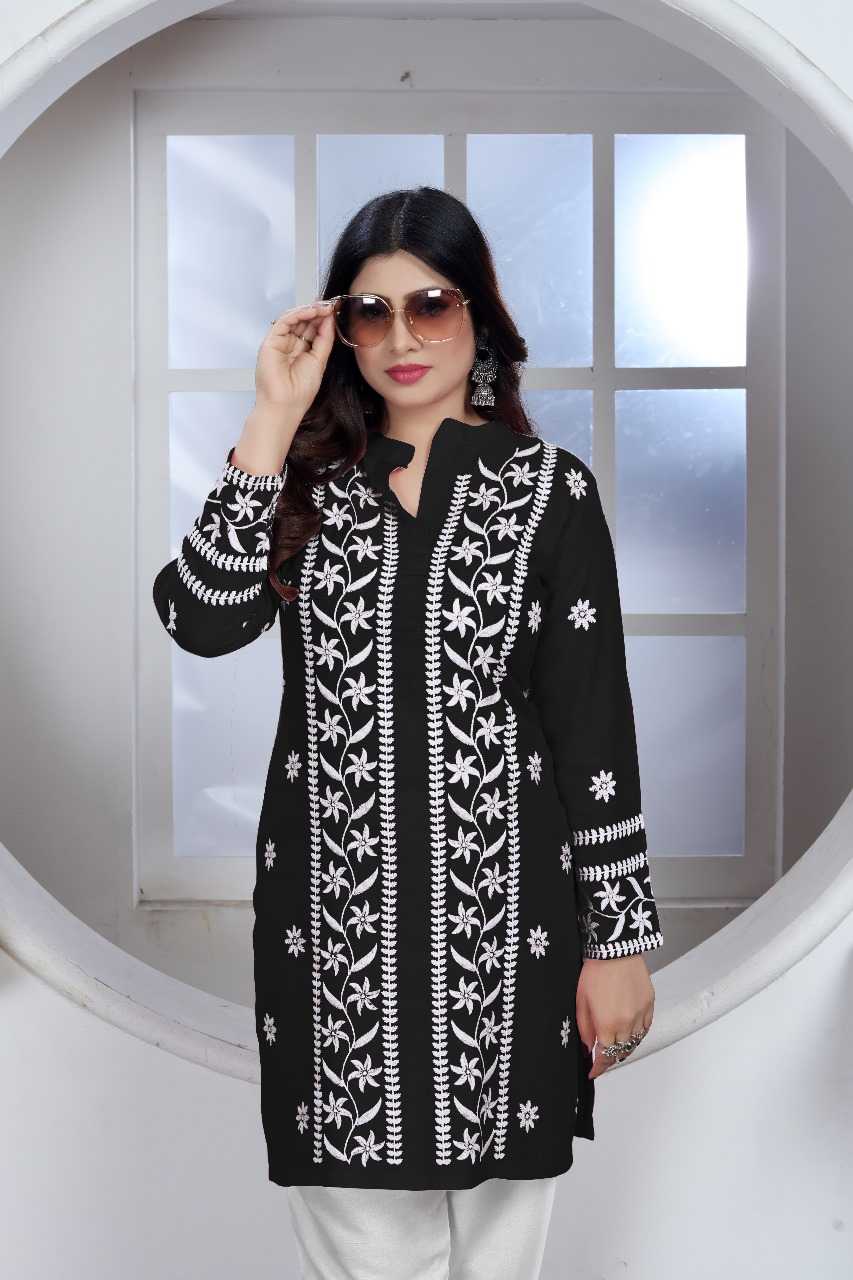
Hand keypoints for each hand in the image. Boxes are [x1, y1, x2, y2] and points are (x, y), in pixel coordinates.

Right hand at [255, 300, 336, 416]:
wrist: (286, 405)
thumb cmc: (300, 391)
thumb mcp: (319, 360)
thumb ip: (324, 339)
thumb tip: (329, 319)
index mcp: (301, 351)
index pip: (312, 329)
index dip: (323, 319)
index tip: (335, 310)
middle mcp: (289, 345)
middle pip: (303, 322)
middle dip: (317, 312)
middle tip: (330, 305)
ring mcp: (279, 342)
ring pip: (293, 319)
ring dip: (308, 310)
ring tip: (323, 307)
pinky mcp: (270, 342)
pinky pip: (283, 322)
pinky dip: (297, 314)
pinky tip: (310, 311)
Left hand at [576, 954, 655, 1079]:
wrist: (615, 950)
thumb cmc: (596, 971)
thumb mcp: (581, 1002)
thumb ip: (585, 1028)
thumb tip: (588, 1046)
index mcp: (608, 1024)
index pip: (605, 1056)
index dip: (598, 1068)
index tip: (594, 1071)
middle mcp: (627, 1023)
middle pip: (621, 1052)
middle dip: (610, 1058)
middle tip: (602, 1058)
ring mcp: (640, 1015)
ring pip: (635, 1042)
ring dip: (625, 1048)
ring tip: (616, 1047)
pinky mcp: (649, 1005)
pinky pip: (645, 1028)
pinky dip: (638, 1035)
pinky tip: (631, 1033)